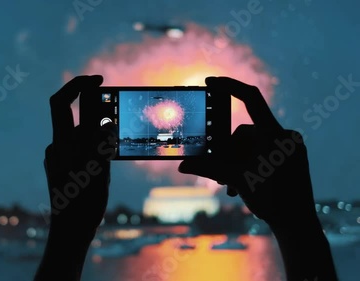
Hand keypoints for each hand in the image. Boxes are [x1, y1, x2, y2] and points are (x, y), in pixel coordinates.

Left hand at [45, 75, 115, 236]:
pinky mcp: (62, 167)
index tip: (98, 79)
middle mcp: (57, 147)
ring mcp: (58, 158)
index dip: (77, 85)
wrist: (69, 230)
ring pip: (80, 135)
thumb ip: (101, 142)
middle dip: (93, 111)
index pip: (62, 102)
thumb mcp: (99, 170)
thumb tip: (106, 121)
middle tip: (112, 110)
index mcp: (62, 144)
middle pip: (74, 117)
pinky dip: (92, 146)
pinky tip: (104, 159)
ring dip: (96, 133)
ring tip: (112, 144)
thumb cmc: (84, 203)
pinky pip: (78, 148)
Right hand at [178, 77, 316, 225]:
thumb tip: (181, 166)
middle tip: (219, 174)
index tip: (210, 82)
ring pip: (251, 145)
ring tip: (230, 185)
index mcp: (274, 135)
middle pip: (244, 133)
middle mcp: (284, 136)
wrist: (298, 225)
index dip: (229, 86)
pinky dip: (250, 165)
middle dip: (227, 152)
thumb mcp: (236, 180)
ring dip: (237, 163)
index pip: (251, 98)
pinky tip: (243, 185)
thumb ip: (208, 168)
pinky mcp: (290, 157)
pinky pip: (263, 152)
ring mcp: (289, 146)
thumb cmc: (271, 201)